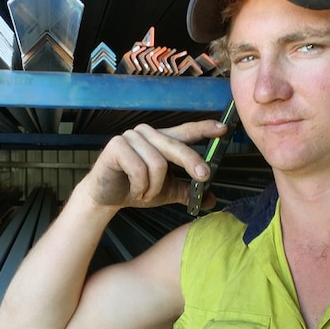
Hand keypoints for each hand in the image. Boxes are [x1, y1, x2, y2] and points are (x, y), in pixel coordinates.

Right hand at [79, 119, 227, 209]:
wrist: (105, 197)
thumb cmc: (136, 188)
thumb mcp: (166, 191)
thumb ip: (187, 191)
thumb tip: (211, 200)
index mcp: (161, 139)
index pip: (185, 131)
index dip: (204, 128)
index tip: (223, 129)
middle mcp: (147, 133)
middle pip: (176, 146)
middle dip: (191, 163)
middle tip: (204, 177)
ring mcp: (131, 137)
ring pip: (158, 163)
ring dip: (154, 187)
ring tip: (145, 194)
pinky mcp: (116, 145)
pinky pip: (139, 169)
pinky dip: (140, 187)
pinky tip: (135, 191)